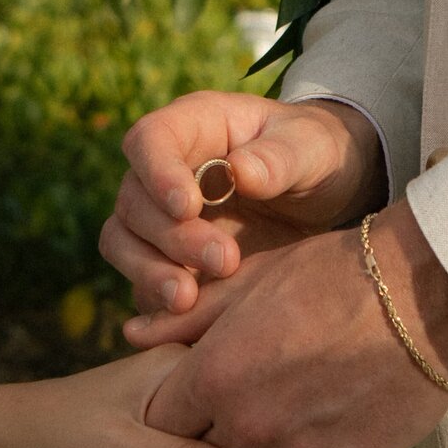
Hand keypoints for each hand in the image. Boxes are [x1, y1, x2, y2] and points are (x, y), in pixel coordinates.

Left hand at [0, 346, 257, 447]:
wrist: (17, 433)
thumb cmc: (63, 433)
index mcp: (180, 360)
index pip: (243, 390)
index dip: (264, 430)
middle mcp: (185, 364)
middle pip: (241, 405)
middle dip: (256, 444)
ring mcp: (180, 385)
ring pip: (228, 420)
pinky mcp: (171, 406)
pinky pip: (210, 430)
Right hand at [99, 91, 386, 316]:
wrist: (324, 199)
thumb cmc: (316, 156)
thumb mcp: (314, 149)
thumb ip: (281, 158)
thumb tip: (239, 172)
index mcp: (195, 128)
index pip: (149, 140)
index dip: (157, 173)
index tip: (187, 206)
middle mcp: (164, 172)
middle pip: (134, 201)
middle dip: (172, 236)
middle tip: (226, 260)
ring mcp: (159, 219)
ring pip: (123, 242)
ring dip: (149, 272)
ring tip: (188, 300)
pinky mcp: (166, 261)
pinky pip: (141, 282)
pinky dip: (156, 300)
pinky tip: (188, 319)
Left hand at [135, 203, 447, 447]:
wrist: (422, 291)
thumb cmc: (333, 272)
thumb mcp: (252, 280)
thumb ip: (185, 316)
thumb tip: (131, 332)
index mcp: (215, 376)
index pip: (166, 420)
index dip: (183, 405)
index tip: (205, 391)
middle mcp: (247, 425)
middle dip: (221, 430)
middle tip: (259, 395)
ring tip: (296, 412)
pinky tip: (323, 438)